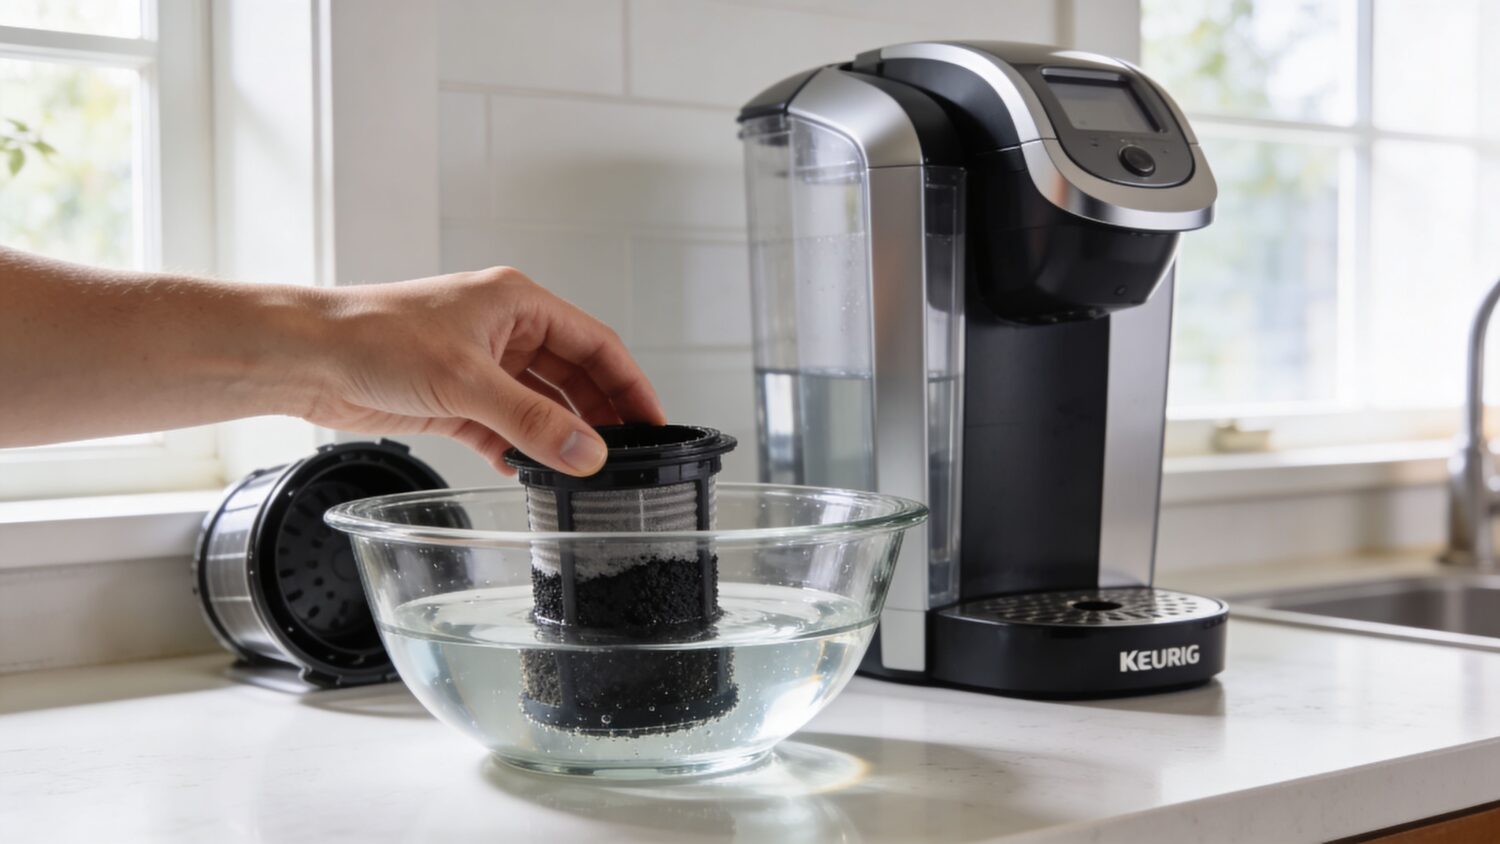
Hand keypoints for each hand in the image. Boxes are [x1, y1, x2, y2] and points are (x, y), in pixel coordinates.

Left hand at [301, 266, 663, 475]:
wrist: (307, 356)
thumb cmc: (374, 336)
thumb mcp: (467, 382)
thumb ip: (532, 423)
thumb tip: (589, 453)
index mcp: (517, 303)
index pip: (596, 344)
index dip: (630, 383)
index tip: (655, 422)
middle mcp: (504, 331)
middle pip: (573, 377)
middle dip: (599, 416)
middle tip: (626, 456)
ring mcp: (480, 366)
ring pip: (540, 406)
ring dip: (559, 437)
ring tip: (584, 473)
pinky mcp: (455, 399)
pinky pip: (505, 428)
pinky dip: (520, 450)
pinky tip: (532, 473)